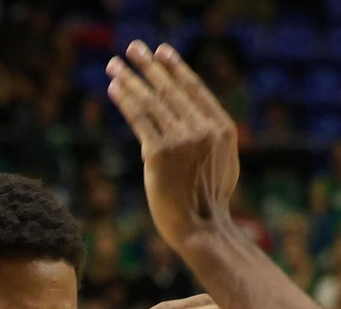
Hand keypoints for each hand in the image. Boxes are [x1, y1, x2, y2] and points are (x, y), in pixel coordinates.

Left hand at [105, 41, 239, 247]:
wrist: (201, 228)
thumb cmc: (210, 201)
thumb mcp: (225, 162)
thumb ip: (213, 137)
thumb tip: (200, 118)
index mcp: (223, 129)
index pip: (195, 89)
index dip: (176, 68)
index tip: (162, 52)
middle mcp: (203, 130)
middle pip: (171, 90)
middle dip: (149, 66)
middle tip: (134, 48)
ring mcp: (181, 140)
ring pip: (151, 101)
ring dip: (130, 79)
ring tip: (114, 65)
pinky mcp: (158, 154)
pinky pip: (139, 119)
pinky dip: (125, 101)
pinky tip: (115, 88)